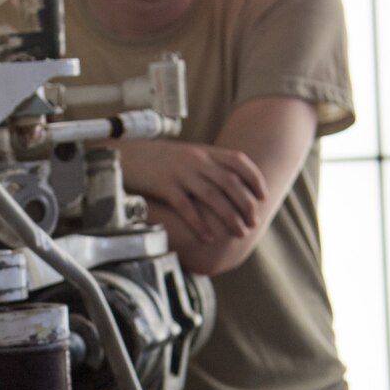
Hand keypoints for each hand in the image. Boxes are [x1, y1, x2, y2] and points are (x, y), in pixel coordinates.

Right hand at [116, 139, 265, 243]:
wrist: (126, 155)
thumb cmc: (158, 161)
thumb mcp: (186, 156)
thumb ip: (208, 166)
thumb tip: (230, 186)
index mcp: (204, 151)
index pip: (239, 161)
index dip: (254, 179)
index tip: (263, 197)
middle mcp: (196, 160)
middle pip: (230, 182)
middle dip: (246, 204)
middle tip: (253, 223)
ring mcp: (181, 172)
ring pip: (212, 196)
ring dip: (229, 217)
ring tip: (239, 233)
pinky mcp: (164, 186)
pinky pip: (186, 207)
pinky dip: (199, 224)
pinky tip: (208, 238)